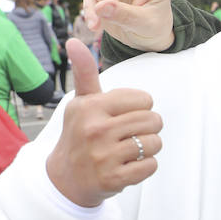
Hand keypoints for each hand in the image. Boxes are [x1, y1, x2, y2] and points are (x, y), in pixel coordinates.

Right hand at [45, 40, 162, 206]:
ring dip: (148, 148)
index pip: (144, 99)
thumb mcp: (81, 102)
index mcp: (91, 106)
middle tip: (129, 134)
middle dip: (148, 128)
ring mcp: (104, 156)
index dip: (140, 108)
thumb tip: (74, 40)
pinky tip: (127, 165)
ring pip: (155, 143)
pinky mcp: (113, 178)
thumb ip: (85, 72)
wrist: (65, 179)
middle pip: (153, 121)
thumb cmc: (79, 134)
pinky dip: (144, 166)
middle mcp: (96, 129)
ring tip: (128, 150)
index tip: (124, 115)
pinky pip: (151, 165)